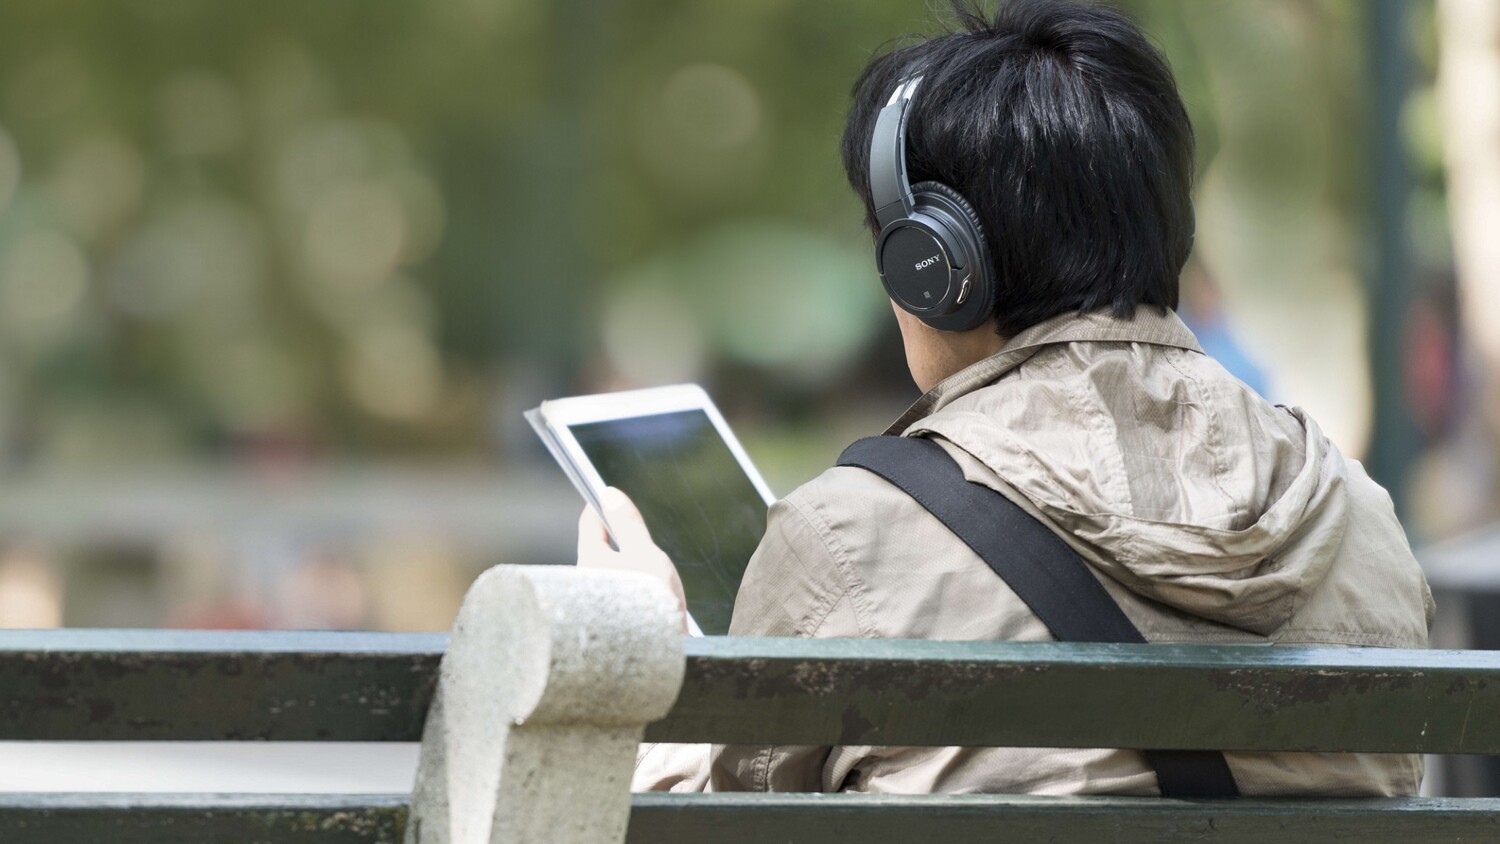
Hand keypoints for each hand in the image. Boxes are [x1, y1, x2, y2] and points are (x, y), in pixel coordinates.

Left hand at [578, 487, 688, 632]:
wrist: (661, 654)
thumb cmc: (650, 603)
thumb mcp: (644, 553)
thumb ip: (628, 523)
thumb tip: (609, 494)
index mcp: (589, 560)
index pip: (590, 522)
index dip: (603, 506)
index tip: (613, 498)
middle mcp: (585, 580)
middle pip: (600, 546)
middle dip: (620, 539)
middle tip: (644, 544)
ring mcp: (595, 601)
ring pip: (611, 570)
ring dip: (630, 566)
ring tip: (654, 581)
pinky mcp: (608, 617)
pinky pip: (618, 591)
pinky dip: (633, 587)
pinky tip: (651, 600)